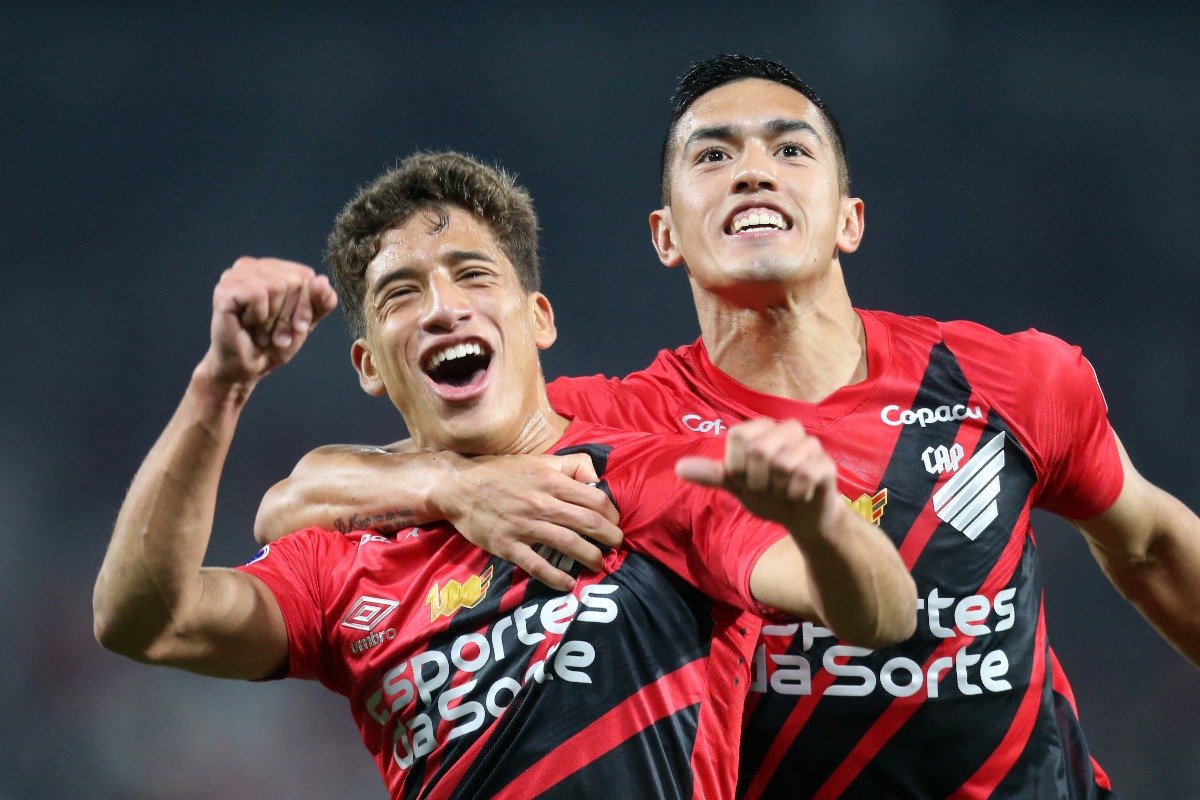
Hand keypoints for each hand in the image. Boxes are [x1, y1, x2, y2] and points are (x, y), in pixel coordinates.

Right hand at [201, 257, 338, 391]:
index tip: (297, 327)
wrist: (247, 367)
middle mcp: (251, 266)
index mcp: (271, 268)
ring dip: (274, 319)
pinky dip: (260, 317)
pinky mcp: (225, 290)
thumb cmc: (274, 342)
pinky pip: (259, 294)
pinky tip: (247, 324)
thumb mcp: (307, 321)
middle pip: (293, 281)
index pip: (306, 275)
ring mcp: (235, 276)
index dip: (306, 305)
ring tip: (261, 331)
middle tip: (276, 333)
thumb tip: (322, 280)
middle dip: (290, 315)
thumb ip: (321, 301)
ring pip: (278, 286)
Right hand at [438, 452, 623, 590]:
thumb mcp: (538, 460)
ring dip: (591, 557)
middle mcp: (542, 503)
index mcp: (551, 481)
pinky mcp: (508, 546)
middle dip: (609, 537)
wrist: (459, 486)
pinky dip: (556, 577)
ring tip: (599, 563)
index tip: (615, 522)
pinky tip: (568, 584)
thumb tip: (597, 479)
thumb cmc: (502, 472)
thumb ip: (570, 466)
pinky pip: (537, 565)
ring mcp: (525, 526)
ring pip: (569, 544)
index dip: (612, 513)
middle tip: (616, 546)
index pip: (595, 499)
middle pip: (588, 523)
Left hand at [675, 418, 841, 538]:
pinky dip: (796, 495)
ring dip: (778, 489)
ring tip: (784, 491)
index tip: (744, 478)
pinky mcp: (826, 464)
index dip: (737, 464)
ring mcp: (809, 444)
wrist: (802, 517)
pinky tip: (800, 496)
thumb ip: (712, 474)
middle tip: (766, 488)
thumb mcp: (736, 485)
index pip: (739, 435)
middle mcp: (787, 429)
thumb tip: (678, 468)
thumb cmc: (768, 494)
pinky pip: (804, 476)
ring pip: (782, 464)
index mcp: (762, 429)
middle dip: (757, 480)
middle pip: (759, 449)